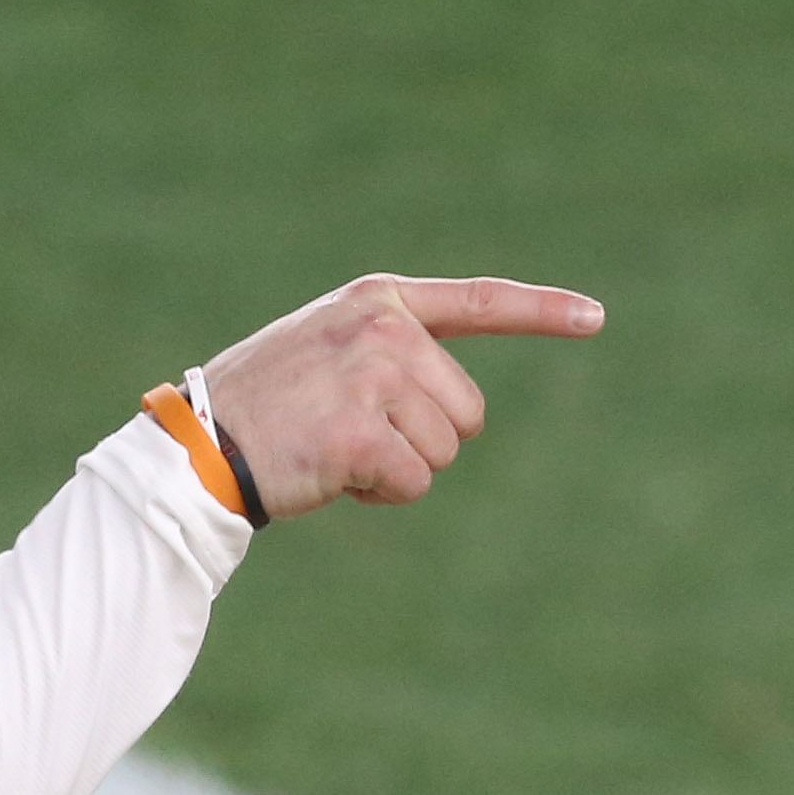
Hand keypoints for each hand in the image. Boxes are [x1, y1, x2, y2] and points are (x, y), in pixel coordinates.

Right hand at [204, 275, 603, 520]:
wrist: (198, 444)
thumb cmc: (261, 404)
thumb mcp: (324, 347)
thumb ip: (387, 351)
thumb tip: (457, 410)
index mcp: (376, 301)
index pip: (476, 302)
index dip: (542, 312)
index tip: (595, 318)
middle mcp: (383, 331)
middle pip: (466, 411)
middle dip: (422, 437)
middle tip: (349, 431)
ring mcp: (373, 379)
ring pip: (444, 450)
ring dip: (398, 466)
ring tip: (331, 447)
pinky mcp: (363, 434)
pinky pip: (415, 482)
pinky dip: (381, 492)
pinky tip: (330, 473)